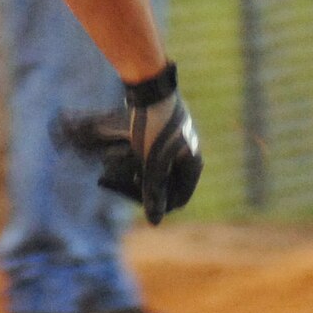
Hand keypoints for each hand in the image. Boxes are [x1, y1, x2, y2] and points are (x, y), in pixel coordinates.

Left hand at [51, 62, 202, 225]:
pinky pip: (152, 158)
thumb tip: (154, 222)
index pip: (179, 199)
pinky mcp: (164, 135)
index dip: (158, 205)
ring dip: (138, 176)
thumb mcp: (152, 162)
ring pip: (158, 172)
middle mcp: (189, 155)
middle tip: (122, 185)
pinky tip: (121, 158)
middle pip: (167, 186)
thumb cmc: (153, 127)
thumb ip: (152, 191)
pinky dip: (137, 162)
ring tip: (119, 173)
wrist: (150, 90)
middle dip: (144, 188)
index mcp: (193, 164)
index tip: (137, 201)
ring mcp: (178, 145)